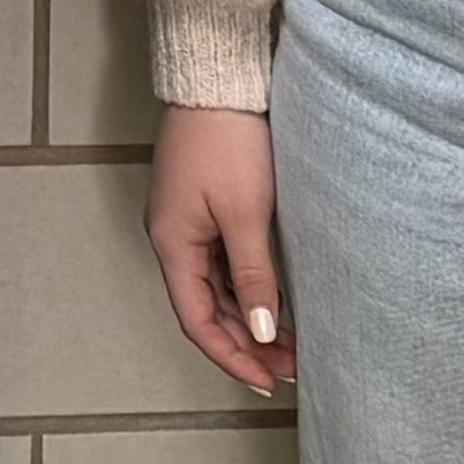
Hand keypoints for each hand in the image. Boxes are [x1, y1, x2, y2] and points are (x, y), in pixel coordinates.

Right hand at [147, 104, 296, 395]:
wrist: (216, 82)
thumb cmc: (225, 140)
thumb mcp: (244, 214)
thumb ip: (253, 276)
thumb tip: (262, 331)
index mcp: (171, 244)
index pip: (197, 321)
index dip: (232, 357)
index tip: (268, 382)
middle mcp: (171, 238)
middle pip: (206, 308)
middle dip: (247, 343)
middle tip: (291, 368)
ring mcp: (185, 222)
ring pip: (214, 288)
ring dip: (249, 318)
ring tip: (291, 343)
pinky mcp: (201, 206)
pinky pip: (220, 263)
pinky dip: (245, 288)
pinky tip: (272, 300)